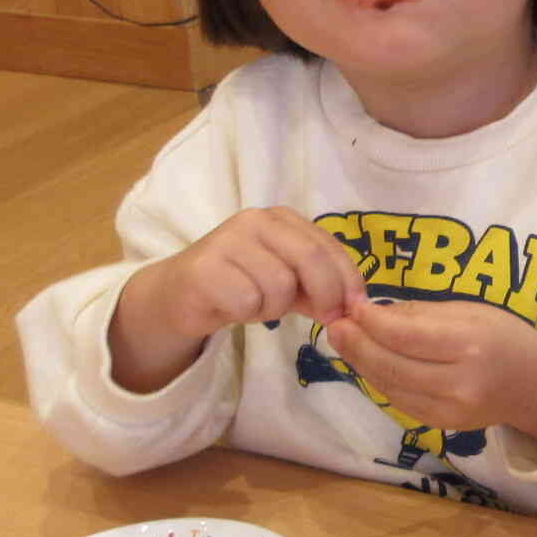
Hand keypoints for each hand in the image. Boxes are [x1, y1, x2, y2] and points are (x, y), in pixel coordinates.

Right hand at [112, 207, 364, 391]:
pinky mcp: (204, 268)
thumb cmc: (240, 285)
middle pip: (310, 259)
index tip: (357, 307)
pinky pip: (248, 301)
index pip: (328, 246)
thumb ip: (320, 289)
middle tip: (326, 318)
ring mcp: (227, 240)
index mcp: (281, 218)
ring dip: (275, 308)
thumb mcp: (288, 284)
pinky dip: (248, 314)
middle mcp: (255, 220)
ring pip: (279, 285)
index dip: (349, 279)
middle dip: (326, 294)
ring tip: (257, 305)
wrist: (179, 295)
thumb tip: (354, 307)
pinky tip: (232, 307)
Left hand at [323, 298, 536, 449]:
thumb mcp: (470, 312)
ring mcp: (449, 410)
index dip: (371, 321)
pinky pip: (398, 400)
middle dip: (356, 343)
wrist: (534, 385)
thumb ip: (421, 315)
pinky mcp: (440, 425)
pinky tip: (368, 362)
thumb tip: (372, 312)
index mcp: (470, 345)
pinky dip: (378, 380)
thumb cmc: (504, 337)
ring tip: (344, 340)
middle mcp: (459, 382)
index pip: (404, 335)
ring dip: (360, 362)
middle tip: (335, 324)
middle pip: (390, 364)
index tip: (352, 305)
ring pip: (389, 386)